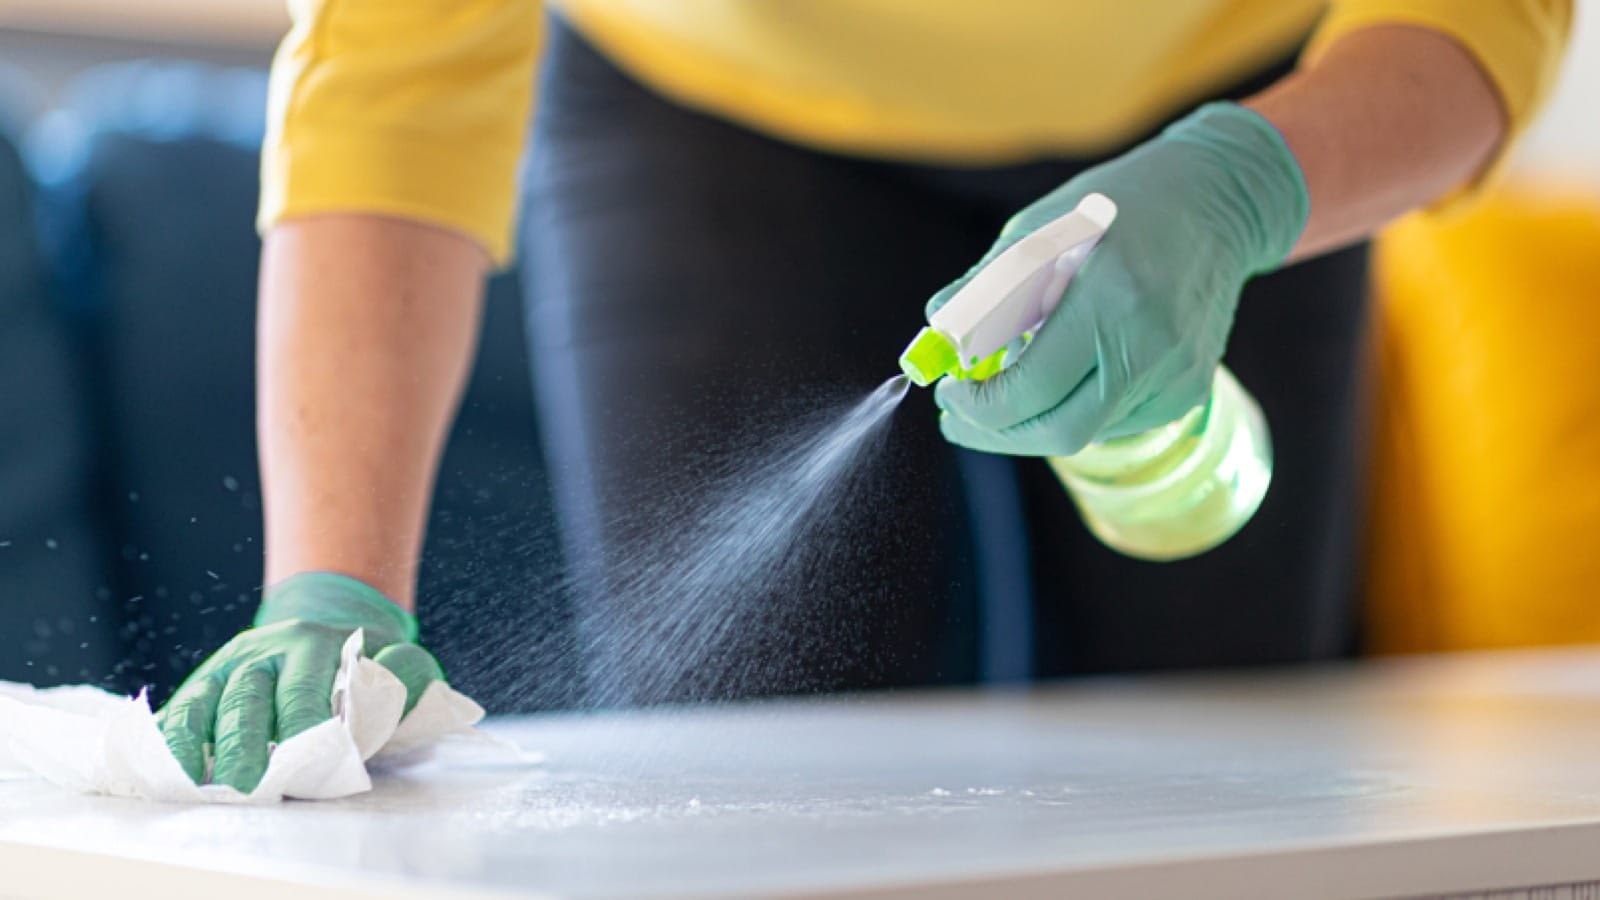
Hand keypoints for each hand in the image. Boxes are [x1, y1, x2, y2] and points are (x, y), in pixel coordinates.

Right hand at [156, 573, 443, 792]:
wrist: (330, 631)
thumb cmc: (369, 666)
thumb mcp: (399, 659)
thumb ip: (402, 670)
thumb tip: (385, 675)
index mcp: (313, 643)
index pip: (302, 689)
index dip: (299, 728)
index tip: (301, 764)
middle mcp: (264, 649)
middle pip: (246, 696)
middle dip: (244, 743)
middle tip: (244, 785)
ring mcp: (227, 666)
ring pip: (202, 700)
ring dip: (194, 743)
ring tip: (193, 782)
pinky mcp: (204, 685)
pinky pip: (180, 709)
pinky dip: (168, 738)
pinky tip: (165, 769)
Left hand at [931, 102, 1307, 455]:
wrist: (1218, 200)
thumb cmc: (1116, 207)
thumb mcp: (1041, 229)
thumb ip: (986, 287)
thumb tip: (938, 331)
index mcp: (1108, 300)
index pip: (1030, 389)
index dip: (979, 404)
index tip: (948, 391)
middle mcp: (1150, 346)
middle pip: (1059, 432)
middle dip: (997, 434)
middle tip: (957, 419)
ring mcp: (1177, 374)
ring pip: (1085, 431)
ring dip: (1035, 417)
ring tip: (1011, 377)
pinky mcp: (1190, 389)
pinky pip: (1115, 419)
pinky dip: (1077, 405)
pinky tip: (1069, 368)